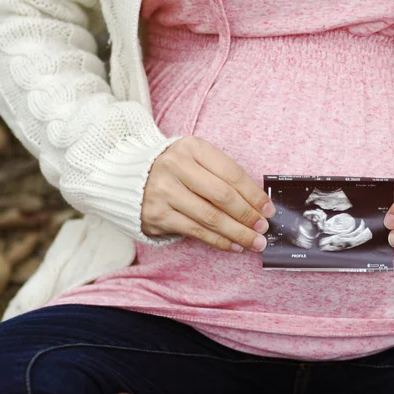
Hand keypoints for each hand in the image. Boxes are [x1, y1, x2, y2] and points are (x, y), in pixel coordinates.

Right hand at [141, 136, 275, 251]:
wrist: (125, 177)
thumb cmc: (172, 169)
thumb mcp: (195, 159)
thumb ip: (221, 175)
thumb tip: (256, 204)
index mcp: (191, 148)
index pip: (231, 173)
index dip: (253, 194)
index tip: (268, 209)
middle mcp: (175, 167)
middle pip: (222, 196)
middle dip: (247, 215)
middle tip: (263, 228)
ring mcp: (164, 191)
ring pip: (210, 217)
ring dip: (237, 233)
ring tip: (254, 241)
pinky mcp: (157, 215)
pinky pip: (196, 231)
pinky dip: (218, 241)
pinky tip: (233, 245)